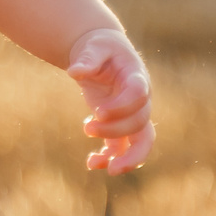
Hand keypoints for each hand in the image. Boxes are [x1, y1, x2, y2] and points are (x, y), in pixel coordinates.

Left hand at [65, 28, 153, 172]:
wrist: (103, 54)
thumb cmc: (100, 48)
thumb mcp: (94, 46)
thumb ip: (88, 58)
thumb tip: (74, 72)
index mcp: (136, 76)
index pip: (139, 94)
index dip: (122, 107)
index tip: (98, 112)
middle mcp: (141, 100)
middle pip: (139, 122)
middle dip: (115, 130)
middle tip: (87, 127)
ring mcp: (132, 115)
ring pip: (142, 142)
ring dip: (127, 157)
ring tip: (107, 169)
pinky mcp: (120, 126)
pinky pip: (123, 148)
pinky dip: (110, 158)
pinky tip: (91, 163)